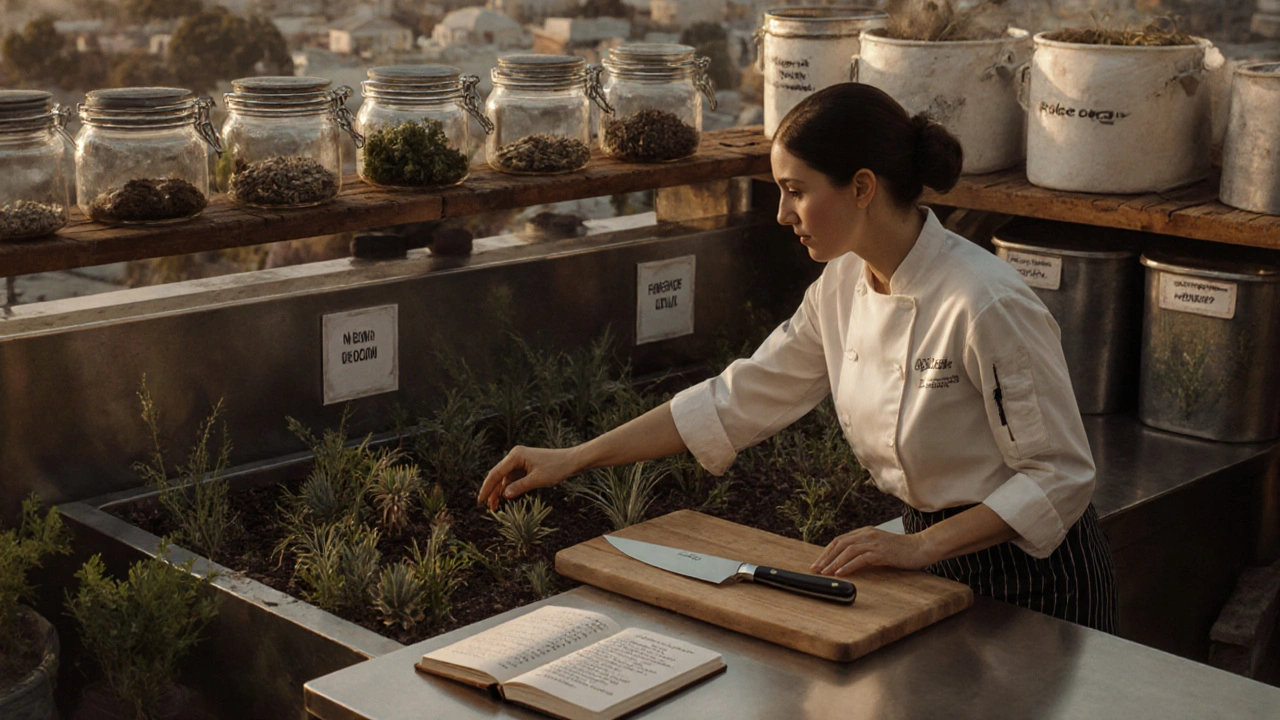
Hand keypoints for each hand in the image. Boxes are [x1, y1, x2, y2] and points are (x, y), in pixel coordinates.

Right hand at [477, 445, 580, 509]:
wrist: (571, 461)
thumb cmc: (556, 468)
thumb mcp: (537, 480)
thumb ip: (519, 487)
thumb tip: (504, 495)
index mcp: (516, 455)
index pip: (496, 473)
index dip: (487, 488)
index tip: (480, 501)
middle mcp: (515, 456)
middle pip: (498, 475)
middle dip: (492, 491)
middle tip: (487, 507)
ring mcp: (520, 460)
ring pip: (505, 477)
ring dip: (500, 491)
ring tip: (495, 507)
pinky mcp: (525, 465)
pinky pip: (513, 478)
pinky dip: (509, 488)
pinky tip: (506, 498)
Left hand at [811, 527, 935, 575]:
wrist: (921, 547)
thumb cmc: (902, 550)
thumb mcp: (879, 547)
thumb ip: (864, 551)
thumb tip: (847, 562)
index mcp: (865, 532)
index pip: (840, 540)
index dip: (827, 552)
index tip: (818, 563)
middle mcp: (867, 534)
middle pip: (840, 544)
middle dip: (826, 557)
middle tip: (816, 569)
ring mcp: (874, 542)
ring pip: (848, 550)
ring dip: (834, 562)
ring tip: (825, 572)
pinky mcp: (881, 552)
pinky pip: (860, 559)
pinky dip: (848, 566)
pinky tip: (841, 573)